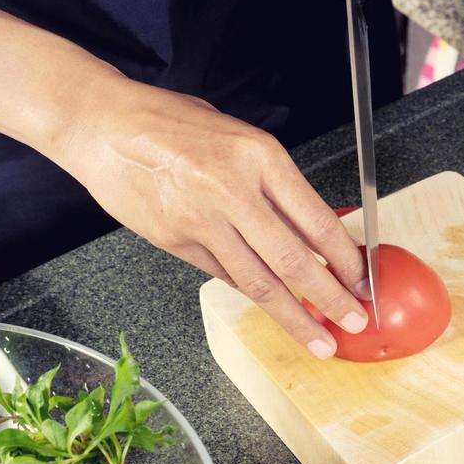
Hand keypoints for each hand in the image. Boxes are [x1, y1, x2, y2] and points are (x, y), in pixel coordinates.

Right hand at [52, 79, 370, 358]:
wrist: (100, 123)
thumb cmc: (172, 122)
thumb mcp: (240, 138)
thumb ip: (277, 184)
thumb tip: (316, 232)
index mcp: (259, 157)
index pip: (318, 222)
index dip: (346, 260)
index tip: (363, 282)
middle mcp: (232, 191)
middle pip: (293, 262)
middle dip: (331, 300)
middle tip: (354, 322)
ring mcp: (200, 221)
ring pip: (259, 283)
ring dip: (295, 317)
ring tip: (320, 341)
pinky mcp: (173, 242)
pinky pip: (224, 276)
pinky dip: (251, 292)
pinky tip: (272, 306)